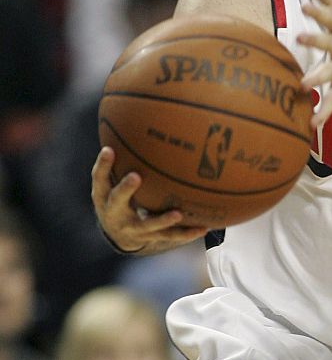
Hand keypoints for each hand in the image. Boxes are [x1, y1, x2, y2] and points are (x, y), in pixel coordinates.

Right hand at [92, 148, 208, 254]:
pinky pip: (170, 236)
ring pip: (148, 225)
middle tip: (135, 176)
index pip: (99, 178)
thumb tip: (132, 121)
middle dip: (126, 189)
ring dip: (162, 219)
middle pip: (117, 201)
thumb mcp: (111, 181)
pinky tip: (204, 227)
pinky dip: (186, 232)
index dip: (103, 165)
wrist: (118, 234)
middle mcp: (115, 213)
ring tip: (177, 213)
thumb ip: (120, 159)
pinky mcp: (150, 238)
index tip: (108, 150)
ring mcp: (133, 228)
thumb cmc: (117, 197)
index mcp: (103, 196)